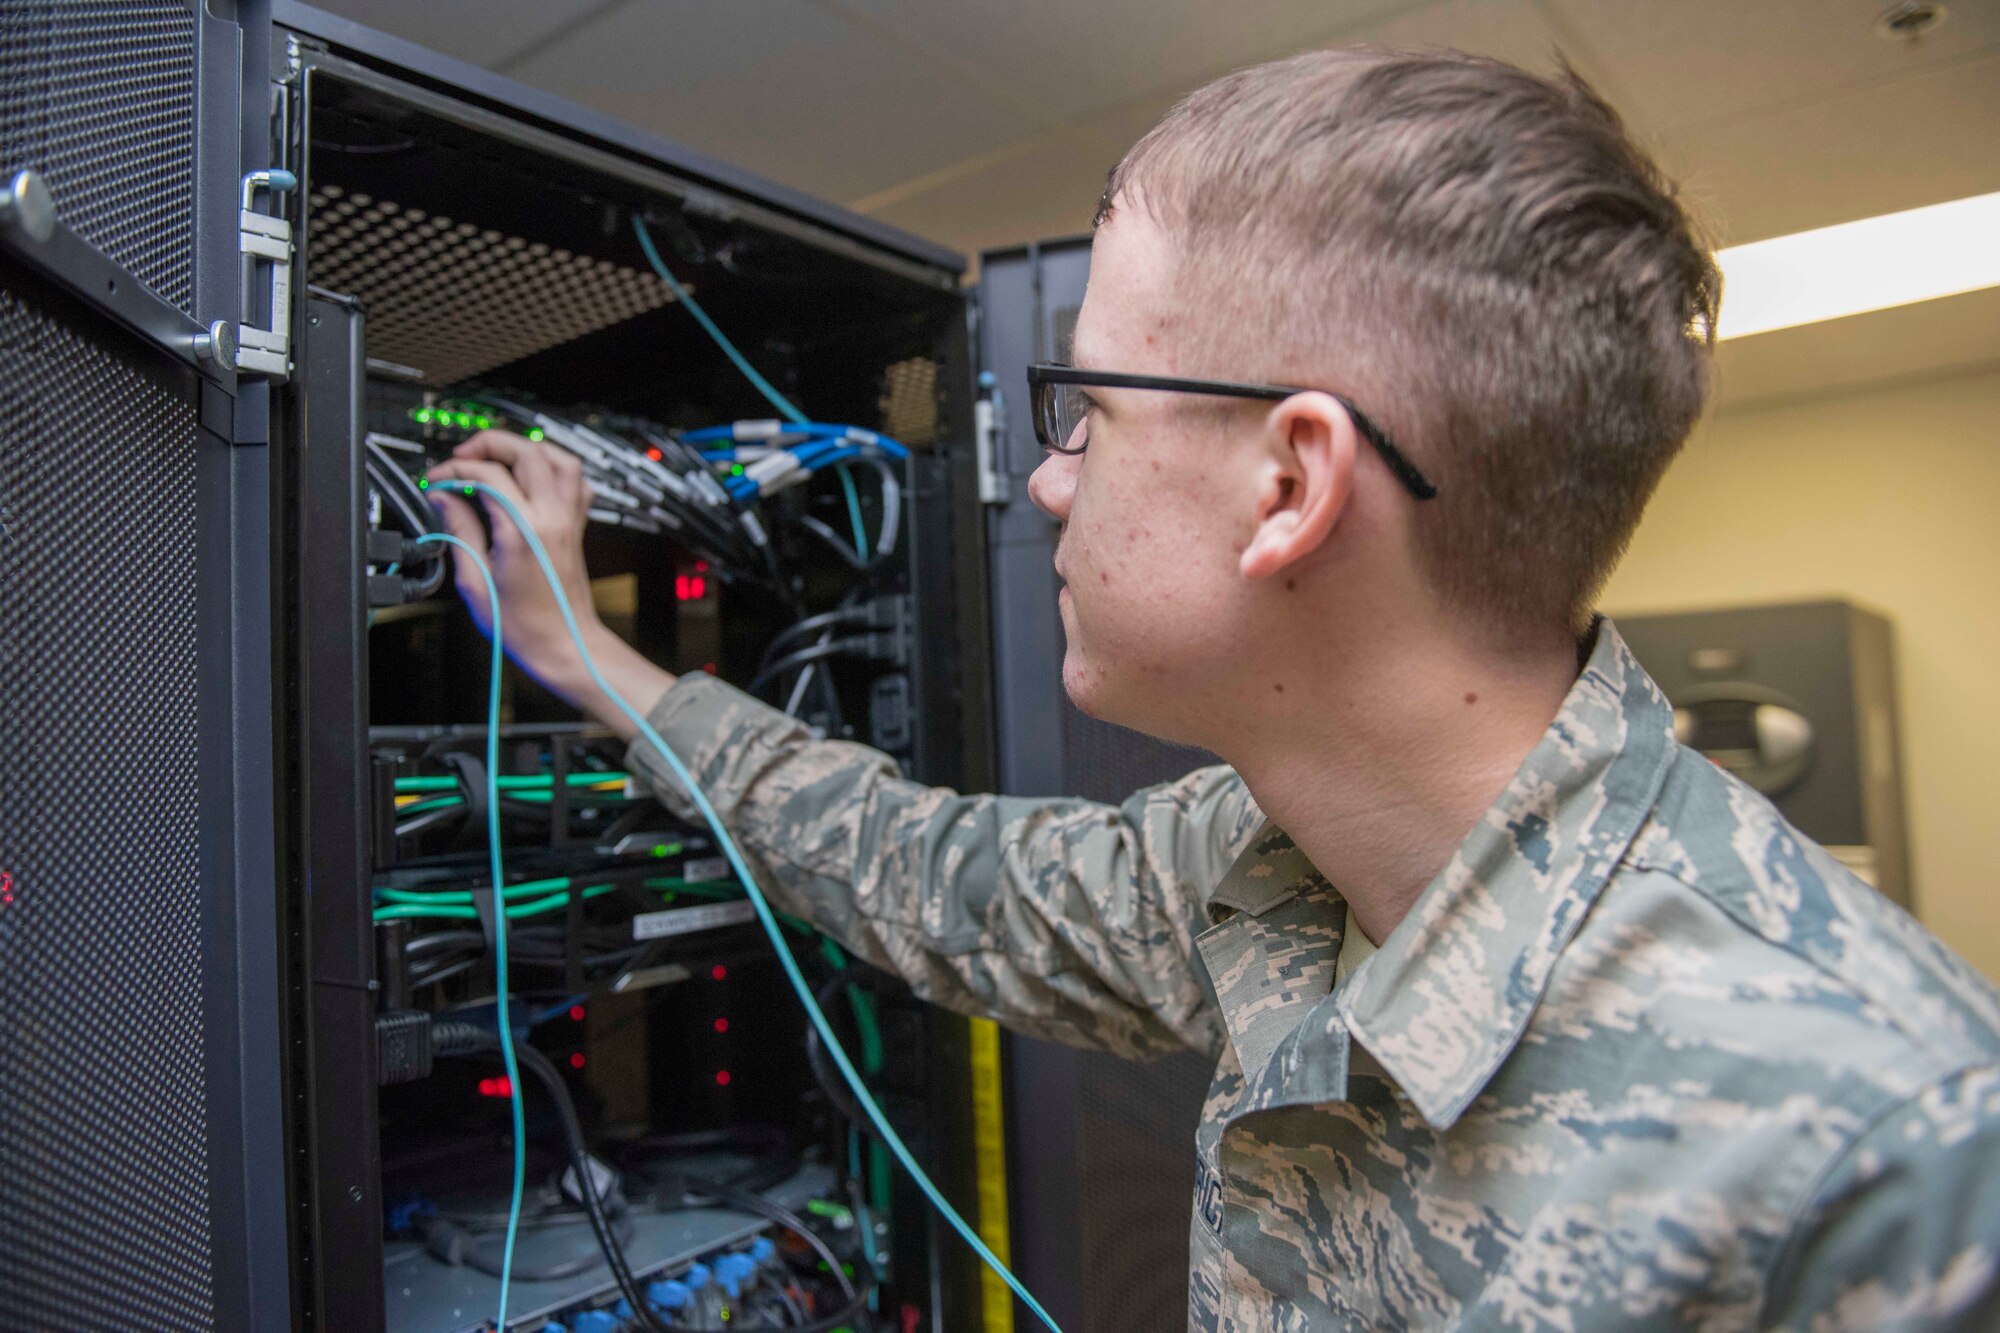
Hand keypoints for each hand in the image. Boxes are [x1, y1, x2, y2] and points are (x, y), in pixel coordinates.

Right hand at [427, 432, 675, 732]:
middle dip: (489, 444)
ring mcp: (569, 520)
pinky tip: (531, 477)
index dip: (455, 471)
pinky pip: (576, 482)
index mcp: (523, 531)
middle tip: (462, 458)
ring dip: (526, 448)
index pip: (487, 475)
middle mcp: (551, 518)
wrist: (564, 645)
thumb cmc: (524, 626)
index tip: (437, 481)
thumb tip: (445, 499)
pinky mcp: (576, 527)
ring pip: (559, 458)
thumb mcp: (475, 581)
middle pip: (526, 452)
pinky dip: (554, 468)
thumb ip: (460, 531)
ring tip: (497, 457)